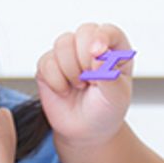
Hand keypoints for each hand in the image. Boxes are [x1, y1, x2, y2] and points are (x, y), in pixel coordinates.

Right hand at [35, 22, 133, 147]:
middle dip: (85, 58)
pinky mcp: (49, 65)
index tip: (98, 52)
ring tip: (79, 86)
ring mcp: (68, 54)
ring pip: (63, 44)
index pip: (109, 31)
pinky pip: (46, 61)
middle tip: (91, 81)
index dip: (102, 37)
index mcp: (114, 50)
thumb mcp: (116, 97)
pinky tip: (65, 90)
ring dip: (71, 70)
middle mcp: (91, 46)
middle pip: (84, 32)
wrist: (86, 132)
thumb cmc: (106, 111)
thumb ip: (109, 75)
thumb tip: (97, 53)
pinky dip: (56, 80)